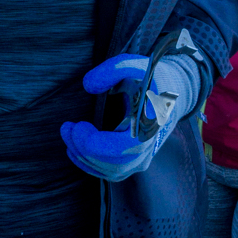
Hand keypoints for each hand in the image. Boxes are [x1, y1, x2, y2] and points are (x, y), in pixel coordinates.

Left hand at [60, 31, 204, 181]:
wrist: (171, 93)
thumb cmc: (150, 77)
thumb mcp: (134, 64)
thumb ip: (112, 69)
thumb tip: (88, 85)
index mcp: (150, 125)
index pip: (120, 148)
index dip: (94, 142)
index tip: (77, 125)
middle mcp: (148, 147)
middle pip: (113, 163)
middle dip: (83, 148)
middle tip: (66, 128)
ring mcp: (144, 157)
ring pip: (111, 171)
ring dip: (84, 158)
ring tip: (68, 136)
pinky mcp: (136, 162)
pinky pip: (113, 173)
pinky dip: (92, 166)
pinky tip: (75, 151)